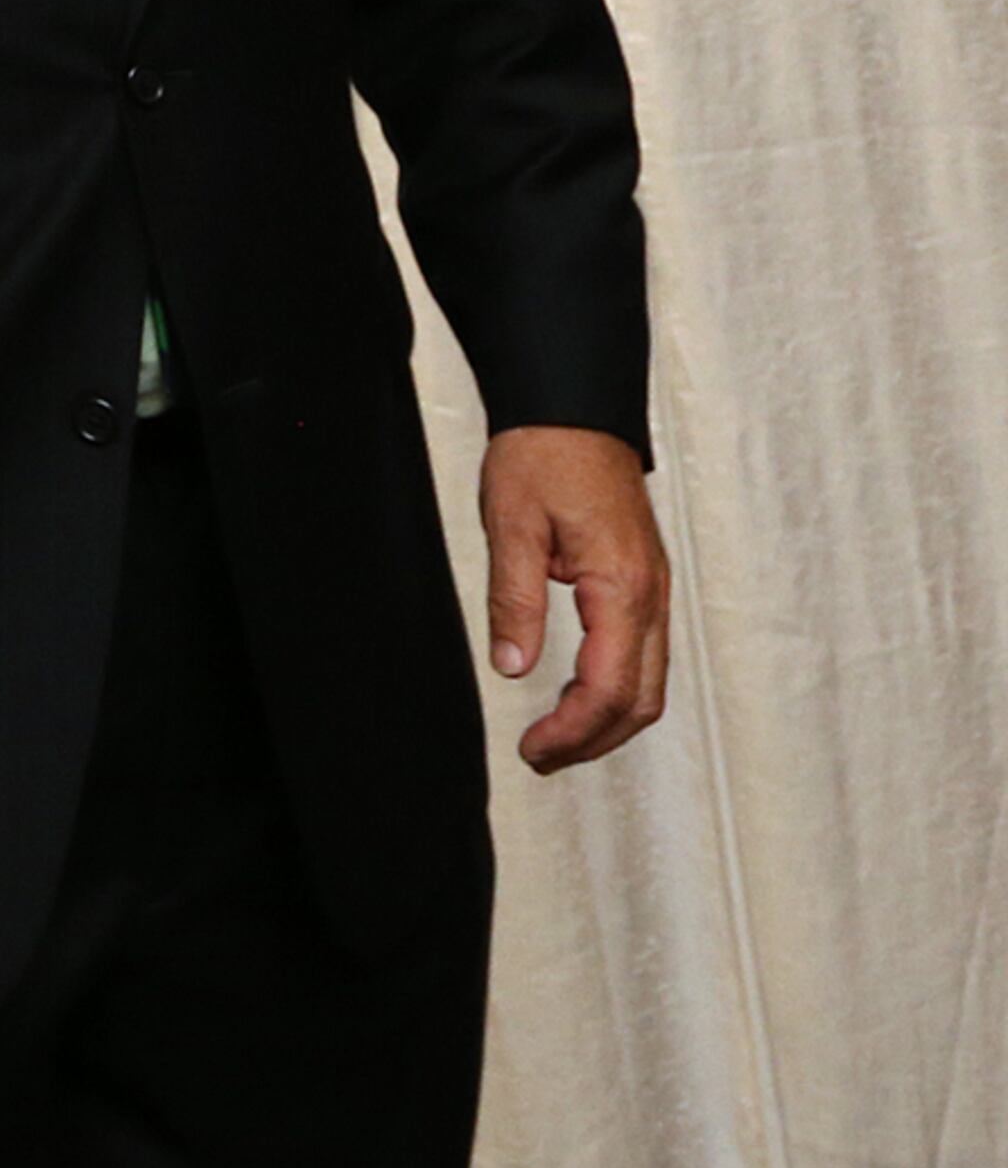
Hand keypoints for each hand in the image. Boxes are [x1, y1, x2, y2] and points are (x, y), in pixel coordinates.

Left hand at [478, 424, 668, 772]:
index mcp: (622, 587)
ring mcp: (655, 591)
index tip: (532, 751)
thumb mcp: (512, 526)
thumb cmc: (543, 456)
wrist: (575, 409)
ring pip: (649, 682)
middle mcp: (652, 596)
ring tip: (553, 739)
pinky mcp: (645, 583)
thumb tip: (513, 669)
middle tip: (538, 757)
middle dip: (593, 740)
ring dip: (606, 720)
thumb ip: (514, 600)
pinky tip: (574, 694)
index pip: (609, 688)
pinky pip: (644, 654)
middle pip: (641, 700)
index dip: (571, 731)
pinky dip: (615, 688)